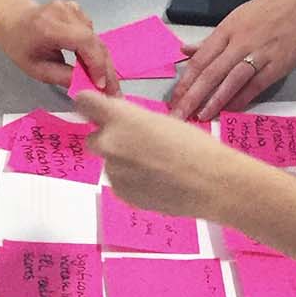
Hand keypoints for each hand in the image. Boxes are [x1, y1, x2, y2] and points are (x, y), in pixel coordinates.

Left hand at [0, 0, 119, 94]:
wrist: (12, 18)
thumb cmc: (19, 45)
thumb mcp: (36, 69)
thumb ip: (63, 77)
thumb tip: (88, 88)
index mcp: (50, 27)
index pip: (84, 41)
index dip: (97, 63)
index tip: (102, 85)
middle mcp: (64, 13)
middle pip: (95, 41)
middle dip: (106, 68)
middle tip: (113, 91)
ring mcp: (72, 8)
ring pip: (96, 38)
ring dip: (102, 61)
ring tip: (104, 81)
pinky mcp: (77, 9)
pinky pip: (92, 33)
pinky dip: (94, 50)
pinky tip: (90, 62)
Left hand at [78, 90, 239, 216]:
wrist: (211, 183)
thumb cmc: (194, 146)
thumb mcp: (161, 120)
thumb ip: (132, 121)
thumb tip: (121, 126)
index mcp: (121, 118)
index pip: (84, 103)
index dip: (91, 106)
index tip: (98, 111)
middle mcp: (109, 143)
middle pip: (94, 138)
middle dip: (110, 139)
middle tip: (137, 144)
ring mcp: (113, 171)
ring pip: (110, 162)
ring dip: (124, 162)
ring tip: (155, 167)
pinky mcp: (121, 193)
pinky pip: (120, 182)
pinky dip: (132, 181)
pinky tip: (156, 182)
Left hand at [167, 0, 295, 120]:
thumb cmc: (269, 9)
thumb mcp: (235, 18)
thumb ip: (211, 40)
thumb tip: (186, 50)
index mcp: (227, 30)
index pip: (200, 59)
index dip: (185, 81)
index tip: (174, 98)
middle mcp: (240, 42)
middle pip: (211, 73)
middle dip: (192, 96)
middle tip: (179, 114)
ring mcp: (259, 54)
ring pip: (231, 80)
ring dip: (215, 100)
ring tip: (201, 116)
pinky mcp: (277, 64)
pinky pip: (255, 85)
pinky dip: (242, 98)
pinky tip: (230, 109)